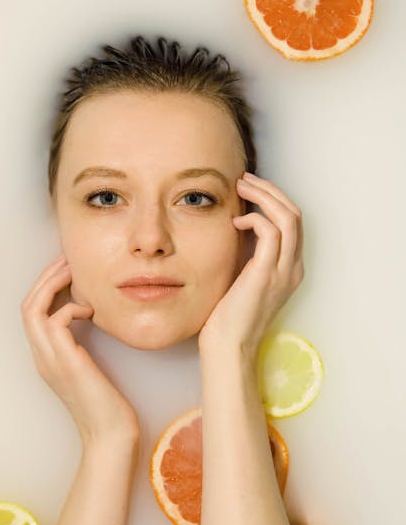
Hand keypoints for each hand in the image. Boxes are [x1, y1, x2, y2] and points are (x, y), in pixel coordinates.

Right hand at [21, 254, 140, 445]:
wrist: (110, 435)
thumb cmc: (107, 405)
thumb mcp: (89, 369)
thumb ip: (81, 346)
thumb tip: (93, 316)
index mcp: (45, 357)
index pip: (33, 313)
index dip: (45, 287)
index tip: (67, 269)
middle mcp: (42, 357)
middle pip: (27, 305)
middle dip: (45, 277)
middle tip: (67, 258)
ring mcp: (51, 360)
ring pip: (34, 309)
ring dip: (52, 284)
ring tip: (73, 270)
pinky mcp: (67, 363)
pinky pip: (57, 321)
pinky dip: (71, 308)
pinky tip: (91, 311)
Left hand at [198, 172, 303, 360]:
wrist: (228, 345)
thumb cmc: (228, 316)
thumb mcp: (242, 278)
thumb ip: (247, 254)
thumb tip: (236, 226)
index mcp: (289, 269)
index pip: (292, 222)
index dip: (274, 199)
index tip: (250, 189)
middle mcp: (293, 268)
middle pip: (295, 214)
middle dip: (270, 191)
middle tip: (245, 179)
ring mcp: (283, 271)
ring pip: (288, 217)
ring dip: (264, 196)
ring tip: (241, 187)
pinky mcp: (266, 274)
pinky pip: (270, 232)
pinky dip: (255, 219)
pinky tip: (237, 222)